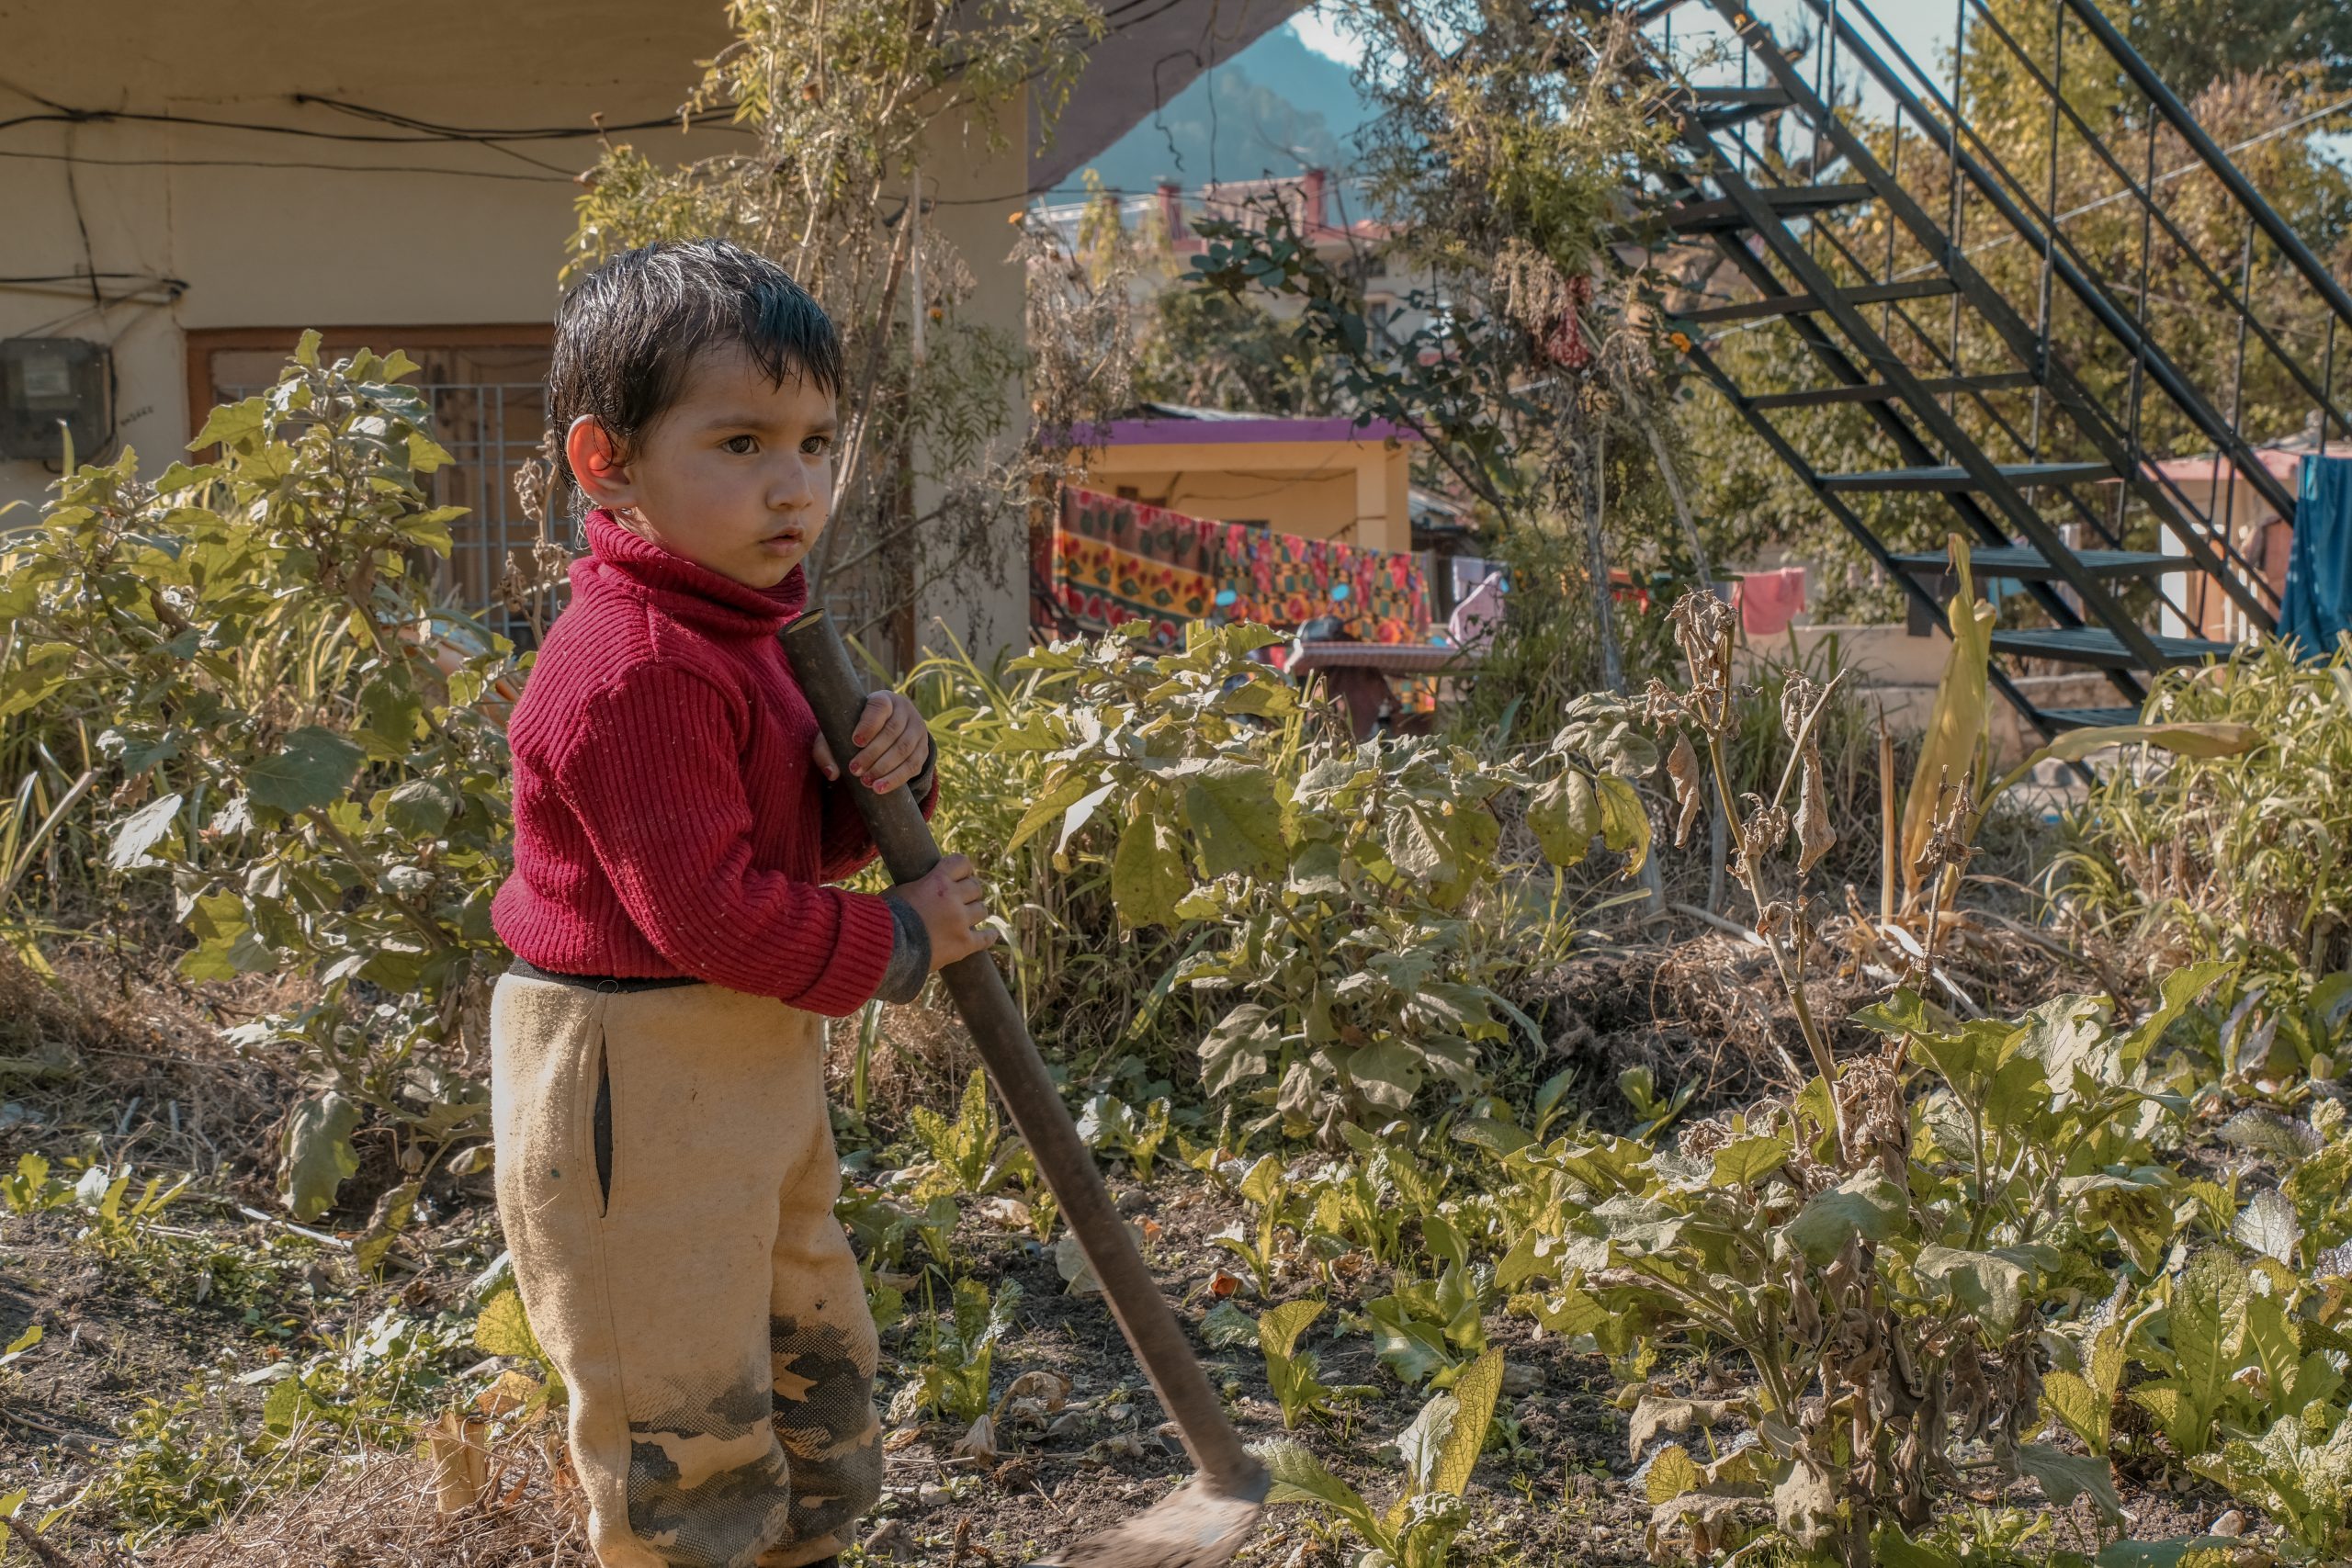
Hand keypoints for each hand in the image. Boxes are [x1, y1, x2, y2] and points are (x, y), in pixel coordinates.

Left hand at [812, 690, 930, 793]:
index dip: (869, 724)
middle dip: (873, 753)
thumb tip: (831, 773)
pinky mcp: (923, 749)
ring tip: (866, 782)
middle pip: (892, 731)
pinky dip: (896, 778)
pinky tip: (880, 788)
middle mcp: (905, 711)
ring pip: (904, 749)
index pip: (879, 707)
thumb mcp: (839, 731)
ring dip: (884, 768)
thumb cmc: (856, 728)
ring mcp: (917, 729)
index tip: (855, 741)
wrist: (887, 728)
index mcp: (884, 699)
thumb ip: (827, 749)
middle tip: (855, 770)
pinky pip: (913, 765)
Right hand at [896, 854, 996, 969]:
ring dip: (975, 911)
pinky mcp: (964, 945)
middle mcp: (953, 898)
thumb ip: (918, 886)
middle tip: (962, 898)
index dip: (963, 868)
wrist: (886, 948)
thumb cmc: (884, 917)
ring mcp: (961, 922)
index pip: (961, 863)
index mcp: (937, 881)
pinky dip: (988, 936)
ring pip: (982, 910)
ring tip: (968, 916)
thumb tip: (921, 886)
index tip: (961, 873)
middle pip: (975, 887)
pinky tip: (990, 934)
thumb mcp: (898, 891)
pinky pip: (985, 938)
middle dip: (969, 891)